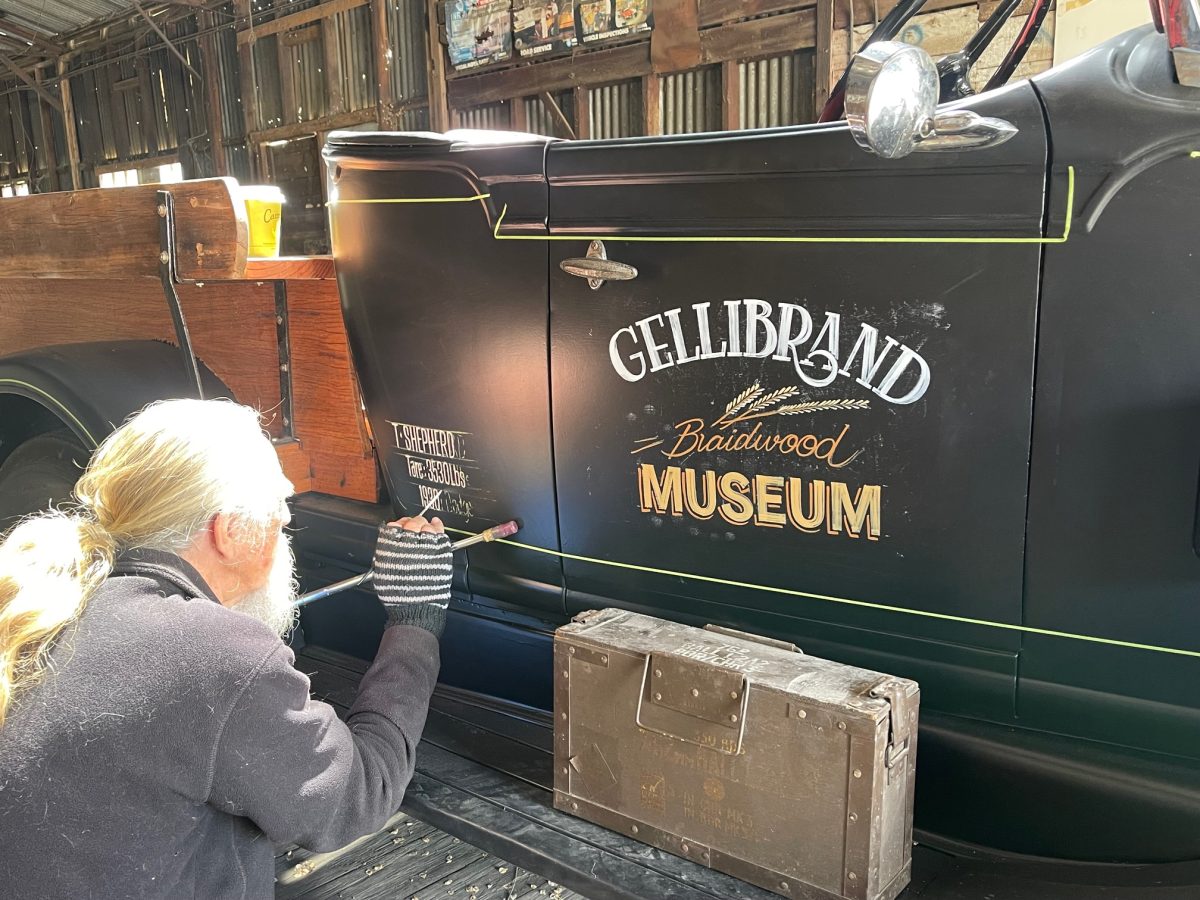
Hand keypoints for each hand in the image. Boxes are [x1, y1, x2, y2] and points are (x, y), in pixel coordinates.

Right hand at [372, 516, 451, 637]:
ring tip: (425, 527)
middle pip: (411, 523)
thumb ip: (385, 554)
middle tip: (414, 526)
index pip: (393, 527)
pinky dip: (438, 527)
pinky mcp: (441, 553)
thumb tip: (389, 541)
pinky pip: (441, 533)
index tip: (400, 526)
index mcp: (391, 549)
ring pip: (426, 526)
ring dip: (425, 525)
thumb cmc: (400, 597)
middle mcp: (408, 545)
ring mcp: (427, 547)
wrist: (416, 610)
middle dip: (412, 523)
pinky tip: (436, 525)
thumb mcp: (382, 573)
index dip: (398, 525)